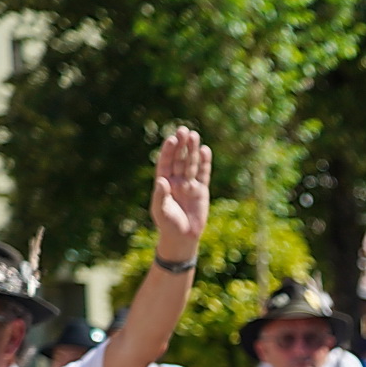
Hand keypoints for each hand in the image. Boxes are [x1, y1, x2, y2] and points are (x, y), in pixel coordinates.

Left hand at [151, 127, 211, 259]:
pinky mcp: (201, 190)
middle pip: (179, 159)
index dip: (168, 151)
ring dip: (192, 150)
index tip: (171, 139)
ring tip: (194, 135)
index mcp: (164, 182)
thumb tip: (161, 180)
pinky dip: (204, 163)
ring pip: (191, 163)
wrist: (183, 237)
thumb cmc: (168, 224)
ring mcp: (189, 184)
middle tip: (184, 130)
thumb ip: (160, 195)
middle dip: (181, 145)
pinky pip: (203, 173)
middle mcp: (176, 180)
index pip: (165, 162)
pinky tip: (205, 150)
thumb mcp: (161, 210)